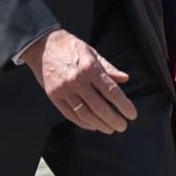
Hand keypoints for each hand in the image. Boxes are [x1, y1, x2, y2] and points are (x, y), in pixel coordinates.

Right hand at [20, 29, 136, 132]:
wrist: (43, 46)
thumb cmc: (72, 48)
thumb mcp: (93, 53)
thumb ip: (109, 68)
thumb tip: (125, 79)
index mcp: (90, 69)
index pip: (111, 91)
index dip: (123, 105)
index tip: (132, 115)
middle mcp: (77, 81)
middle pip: (98, 106)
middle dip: (113, 119)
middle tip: (123, 127)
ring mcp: (64, 90)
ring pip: (84, 113)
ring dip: (99, 124)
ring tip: (110, 129)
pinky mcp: (53, 96)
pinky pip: (69, 114)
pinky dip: (82, 123)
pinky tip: (93, 126)